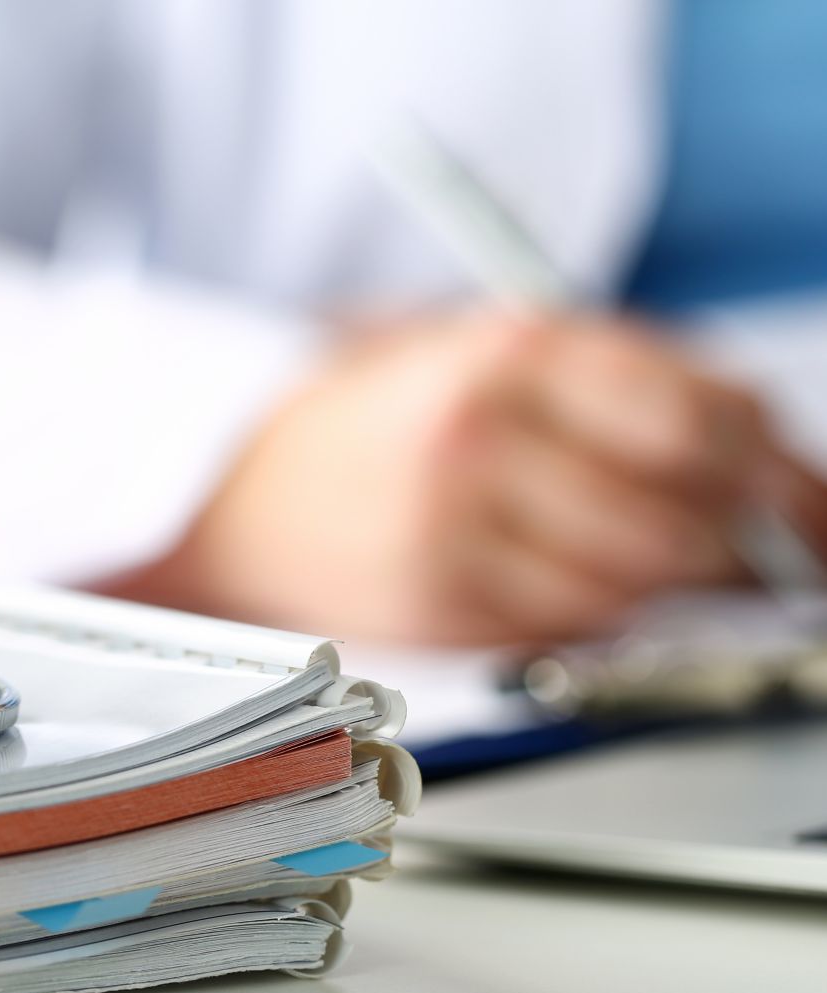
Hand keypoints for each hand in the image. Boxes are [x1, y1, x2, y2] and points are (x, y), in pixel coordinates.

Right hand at [96, 310, 826, 645]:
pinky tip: (614, 589)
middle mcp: (476, 445)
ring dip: (689, 583)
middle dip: (753, 534)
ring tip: (706, 567)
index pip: (687, 411)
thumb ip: (608, 375)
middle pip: (677, 511)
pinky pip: (571, 627)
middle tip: (780, 542)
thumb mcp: (474, 350)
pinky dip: (615, 614)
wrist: (235, 496)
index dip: (770, 457)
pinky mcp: (439, 615)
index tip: (796, 483)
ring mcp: (453, 539)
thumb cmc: (363, 420)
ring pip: (634, 584)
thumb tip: (746, 439)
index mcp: (494, 355)